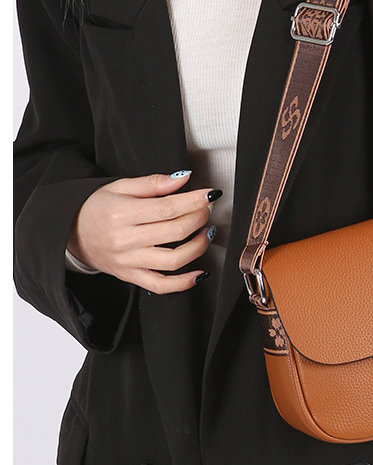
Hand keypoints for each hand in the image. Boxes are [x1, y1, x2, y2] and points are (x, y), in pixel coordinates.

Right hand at [67, 171, 219, 293]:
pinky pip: (161, 286)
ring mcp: (128, 262)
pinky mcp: (130, 276)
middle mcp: (125, 240)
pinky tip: (200, 273)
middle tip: (207, 209)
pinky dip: (184, 283)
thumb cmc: (96, 206)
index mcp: (122, 214)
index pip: (167, 208)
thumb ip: (153, 183)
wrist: (70, 231)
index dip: (194, 201)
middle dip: (199, 219)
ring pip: (173, 260)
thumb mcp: (120, 186)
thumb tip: (184, 178)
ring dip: (198, 246)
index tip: (210, 194)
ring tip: (206, 232)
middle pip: (174, 232)